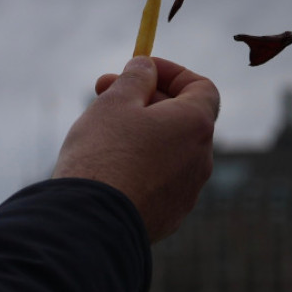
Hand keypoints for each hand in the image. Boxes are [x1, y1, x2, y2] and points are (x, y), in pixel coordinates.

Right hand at [52, 56, 218, 242]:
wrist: (90, 224)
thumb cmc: (103, 155)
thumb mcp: (115, 102)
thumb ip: (136, 78)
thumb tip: (146, 67)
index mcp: (195, 125)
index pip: (201, 87)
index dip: (172, 72)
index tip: (140, 69)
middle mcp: (201, 159)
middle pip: (182, 117)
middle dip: (147, 99)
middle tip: (103, 91)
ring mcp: (187, 192)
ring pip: (169, 150)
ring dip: (142, 132)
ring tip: (100, 130)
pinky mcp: (170, 217)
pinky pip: (160, 180)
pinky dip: (141, 165)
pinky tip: (107, 167)